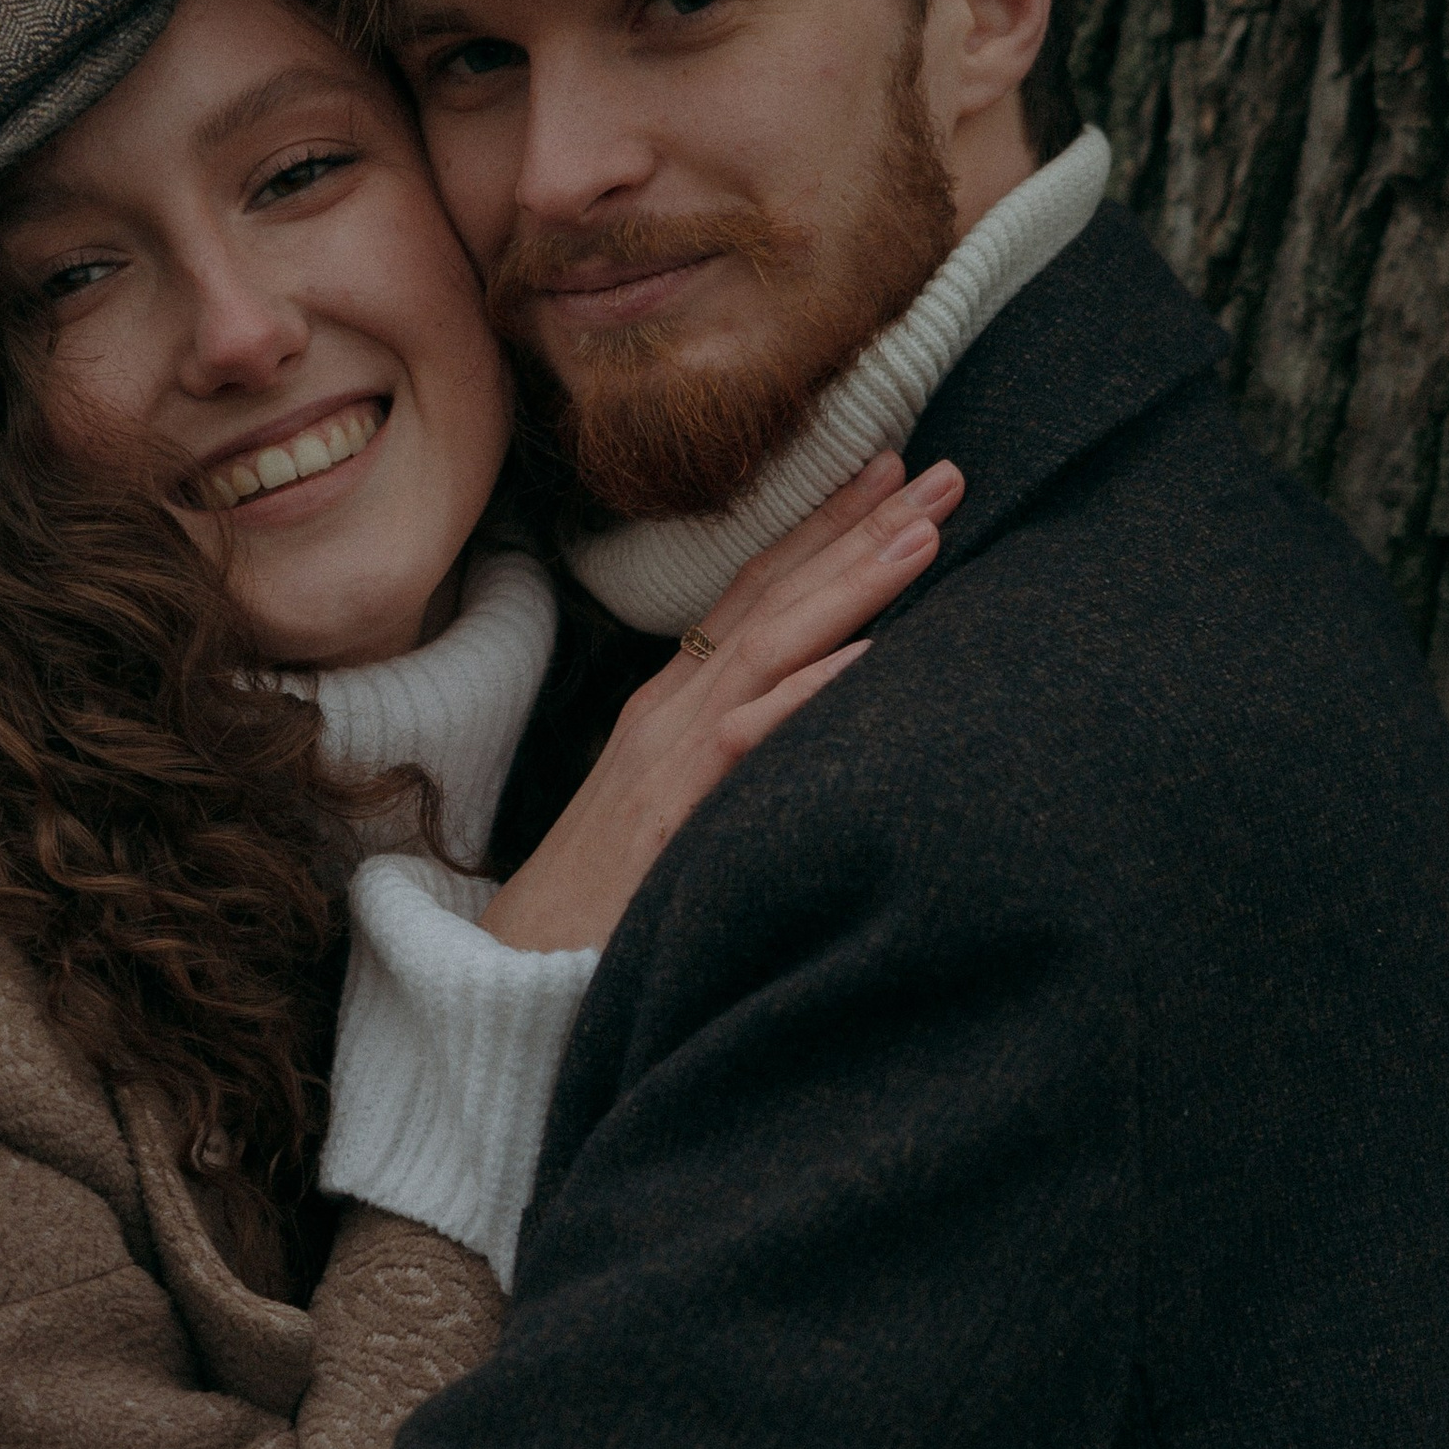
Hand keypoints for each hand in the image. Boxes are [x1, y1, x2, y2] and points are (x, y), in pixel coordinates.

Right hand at [483, 451, 963, 956]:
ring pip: (767, 645)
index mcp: (670, 708)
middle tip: (939, 470)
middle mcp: (668, 713)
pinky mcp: (670, 815)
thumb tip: (801, 744)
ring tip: (924, 532)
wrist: (509, 978)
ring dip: (847, 583)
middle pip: (770, 596)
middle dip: (855, 527)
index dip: (819, 528)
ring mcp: (665, 756)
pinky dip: (806, 691)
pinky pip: (745, 738)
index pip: (754, 594)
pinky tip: (867, 656)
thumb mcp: (670, 815)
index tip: (886, 473)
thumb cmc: (598, 907)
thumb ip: (725, 769)